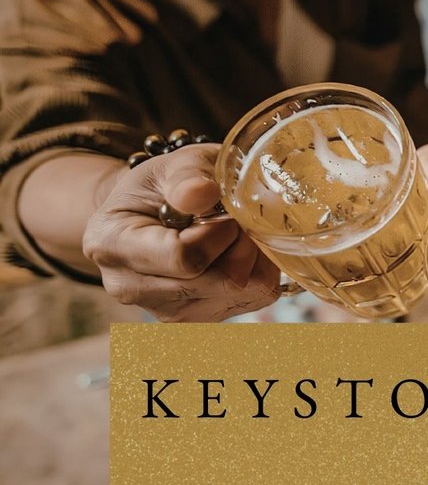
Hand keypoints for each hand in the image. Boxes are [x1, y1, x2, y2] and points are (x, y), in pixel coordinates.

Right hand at [82, 145, 280, 320]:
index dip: (220, 231)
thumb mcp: (173, 165)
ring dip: (253, 257)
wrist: (152, 210)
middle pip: (219, 281)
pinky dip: (258, 272)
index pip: (184, 257)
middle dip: (241, 243)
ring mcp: (164, 310)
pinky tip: (237, 251)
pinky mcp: (196, 319)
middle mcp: (130, 288)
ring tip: (233, 232)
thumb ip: (187, 174)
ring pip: (242, 293)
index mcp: (111, 245)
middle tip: (235, 217)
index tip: (220, 207)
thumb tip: (201, 193)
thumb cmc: (162, 185)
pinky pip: (253, 299)